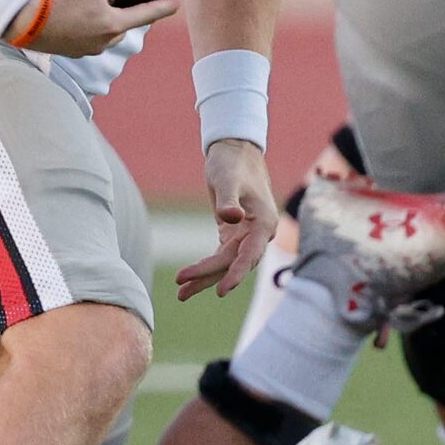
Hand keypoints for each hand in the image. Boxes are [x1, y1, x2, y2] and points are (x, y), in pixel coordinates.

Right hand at [9, 0, 180, 57]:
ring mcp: (80, 48)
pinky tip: (77, 15)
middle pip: (125, 27)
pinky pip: (82, 37)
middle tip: (138, 0)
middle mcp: (99, 42)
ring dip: (107, 21)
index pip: (149, 14)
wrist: (17, 20)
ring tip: (105, 6)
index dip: (168, 4)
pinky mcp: (61, 48)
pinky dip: (86, 26)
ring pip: (103, 35)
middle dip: (133, 14)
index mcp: (112, 25)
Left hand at [175, 138, 277, 300]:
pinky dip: (205, 268)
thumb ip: (229, 201)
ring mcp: (246, 235)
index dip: (236, 274)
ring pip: (225, 264)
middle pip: (233, 263)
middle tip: (182, 290)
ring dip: (204, 278)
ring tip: (180, 294)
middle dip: (208, 277)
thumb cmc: (232, 163)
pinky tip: (188, 280)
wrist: (233, 150)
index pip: (250, 255)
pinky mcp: (233, 234)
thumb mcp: (227, 179)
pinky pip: (220, 257)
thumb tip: (232, 218)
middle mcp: (258, 234)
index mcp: (264, 223)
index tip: (221, 291)